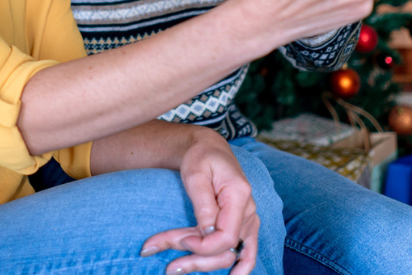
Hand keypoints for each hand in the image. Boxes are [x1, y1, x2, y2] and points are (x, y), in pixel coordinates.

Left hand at [140, 132, 260, 274]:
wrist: (209, 148)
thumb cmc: (200, 157)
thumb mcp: (195, 174)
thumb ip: (203, 204)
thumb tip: (206, 233)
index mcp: (239, 195)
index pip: (226, 236)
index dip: (202, 245)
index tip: (179, 241)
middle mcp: (249, 210)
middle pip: (227, 249)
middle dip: (194, 258)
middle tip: (163, 257)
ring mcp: (249, 219)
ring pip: (231, 253)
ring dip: (202, 264)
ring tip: (172, 268)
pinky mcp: (244, 224)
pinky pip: (248, 251)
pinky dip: (243, 266)